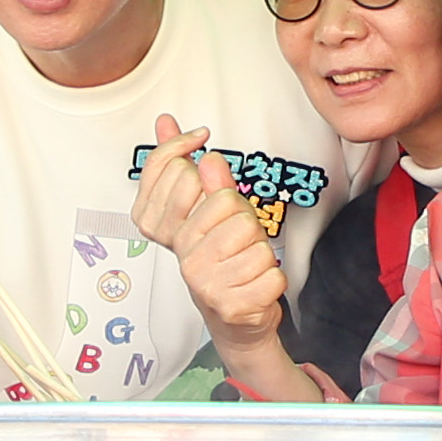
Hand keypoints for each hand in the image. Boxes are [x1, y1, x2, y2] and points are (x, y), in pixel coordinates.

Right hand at [136, 113, 289, 349]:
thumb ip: (197, 169)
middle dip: (247, 222)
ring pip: (257, 241)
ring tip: (248, 266)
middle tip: (239, 243)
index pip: (194, 180)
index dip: (216, 182)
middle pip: (232, 206)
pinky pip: (273, 273)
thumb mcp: (213, 210)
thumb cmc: (227, 259)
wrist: (237, 319)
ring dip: (263, 253)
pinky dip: (274, 280)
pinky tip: (257, 288)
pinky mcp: (233, 306)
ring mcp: (206, 285)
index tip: (220, 191)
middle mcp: (185, 259)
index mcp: (174, 233)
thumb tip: (167, 122)